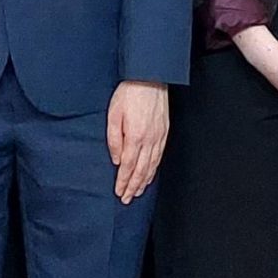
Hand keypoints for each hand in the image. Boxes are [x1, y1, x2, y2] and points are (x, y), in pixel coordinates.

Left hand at [106, 80, 169, 203]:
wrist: (149, 78)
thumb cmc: (129, 93)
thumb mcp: (113, 114)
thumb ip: (114, 139)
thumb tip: (116, 159)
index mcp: (135, 137)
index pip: (129, 166)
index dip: (123, 181)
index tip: (119, 193)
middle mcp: (149, 140)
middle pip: (141, 170)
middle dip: (134, 187)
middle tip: (127, 199)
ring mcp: (159, 137)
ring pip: (152, 165)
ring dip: (144, 181)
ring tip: (138, 191)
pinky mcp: (164, 132)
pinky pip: (159, 156)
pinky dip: (154, 169)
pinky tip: (150, 174)